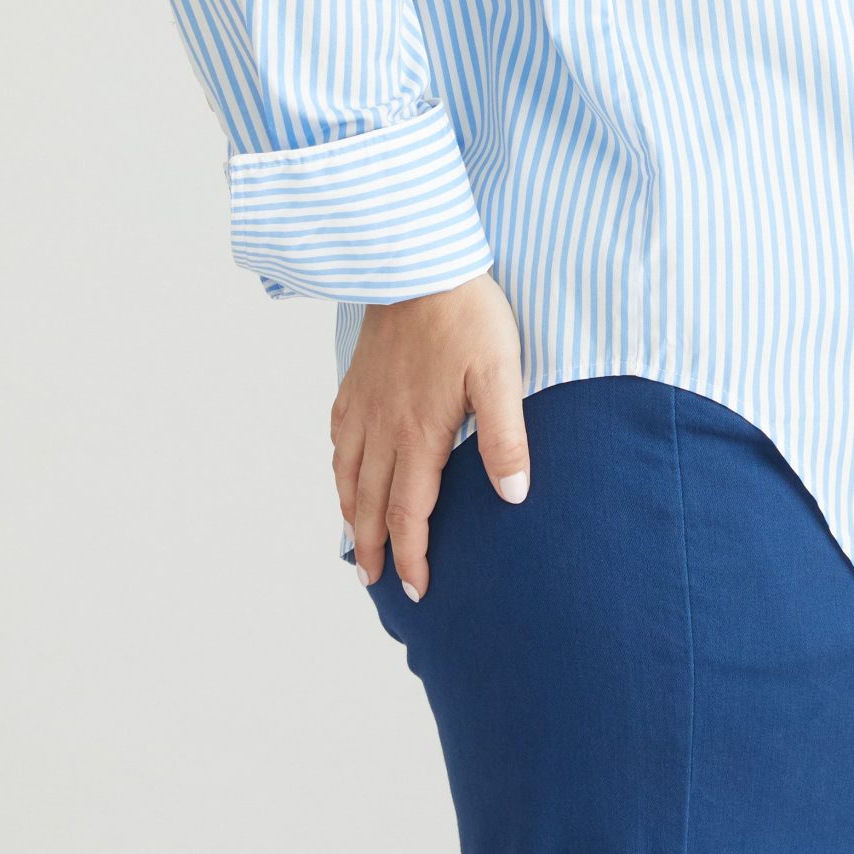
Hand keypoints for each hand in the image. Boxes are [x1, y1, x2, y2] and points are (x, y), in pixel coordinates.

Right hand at [331, 271, 529, 596]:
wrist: (417, 261)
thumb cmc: (467, 314)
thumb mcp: (502, 375)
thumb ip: (506, 438)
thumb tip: (514, 496)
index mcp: (418, 435)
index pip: (410, 514)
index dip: (412, 558)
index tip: (416, 591)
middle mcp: (382, 428)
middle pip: (371, 505)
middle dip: (374, 551)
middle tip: (376, 585)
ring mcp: (363, 404)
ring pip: (348, 475)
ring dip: (352, 516)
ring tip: (357, 544)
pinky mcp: (355, 379)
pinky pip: (338, 437)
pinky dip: (340, 469)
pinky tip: (346, 473)